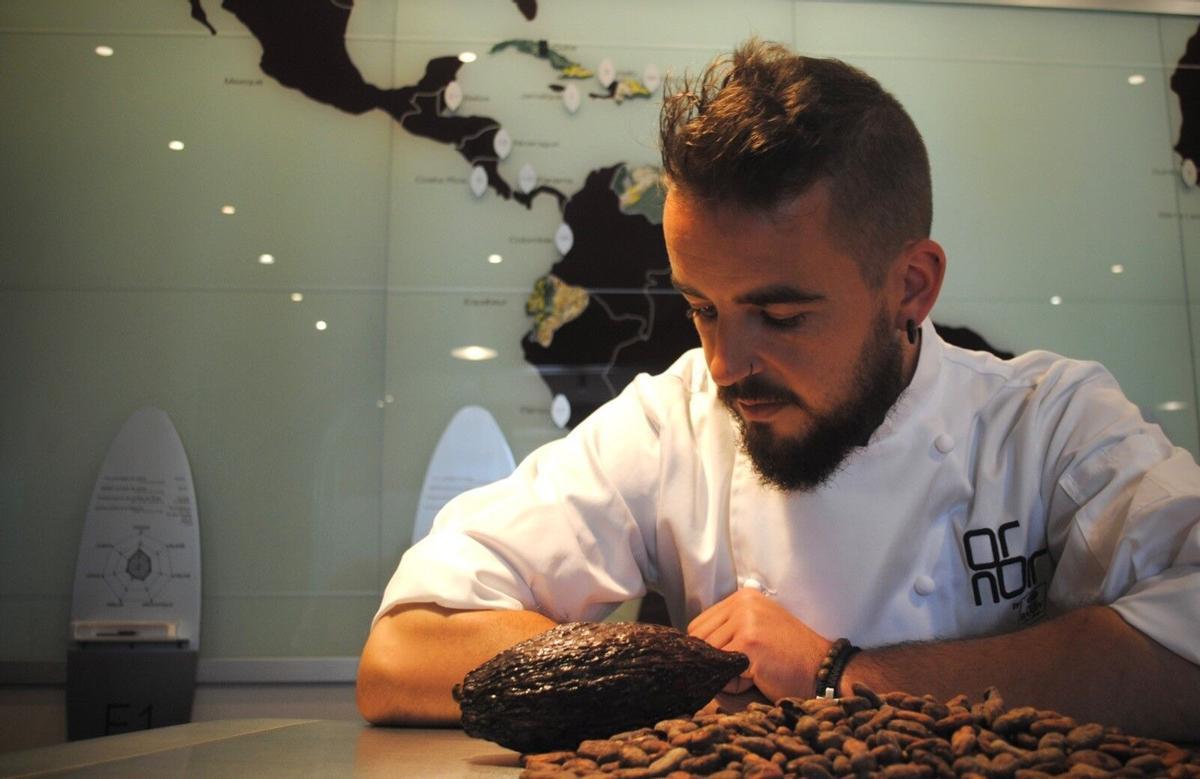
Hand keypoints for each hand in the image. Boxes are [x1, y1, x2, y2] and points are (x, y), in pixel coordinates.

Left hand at [687, 588, 831, 701]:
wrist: (824, 670)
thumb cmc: (789, 657)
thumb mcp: (758, 628)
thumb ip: (727, 629)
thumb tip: (690, 649)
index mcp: (743, 597)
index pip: (699, 625)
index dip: (710, 649)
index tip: (735, 657)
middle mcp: (743, 603)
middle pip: (699, 640)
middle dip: (718, 662)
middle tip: (750, 666)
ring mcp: (746, 621)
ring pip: (709, 657)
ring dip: (728, 674)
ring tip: (758, 670)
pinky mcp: (749, 643)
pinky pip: (723, 672)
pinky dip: (737, 685)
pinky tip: (760, 678)